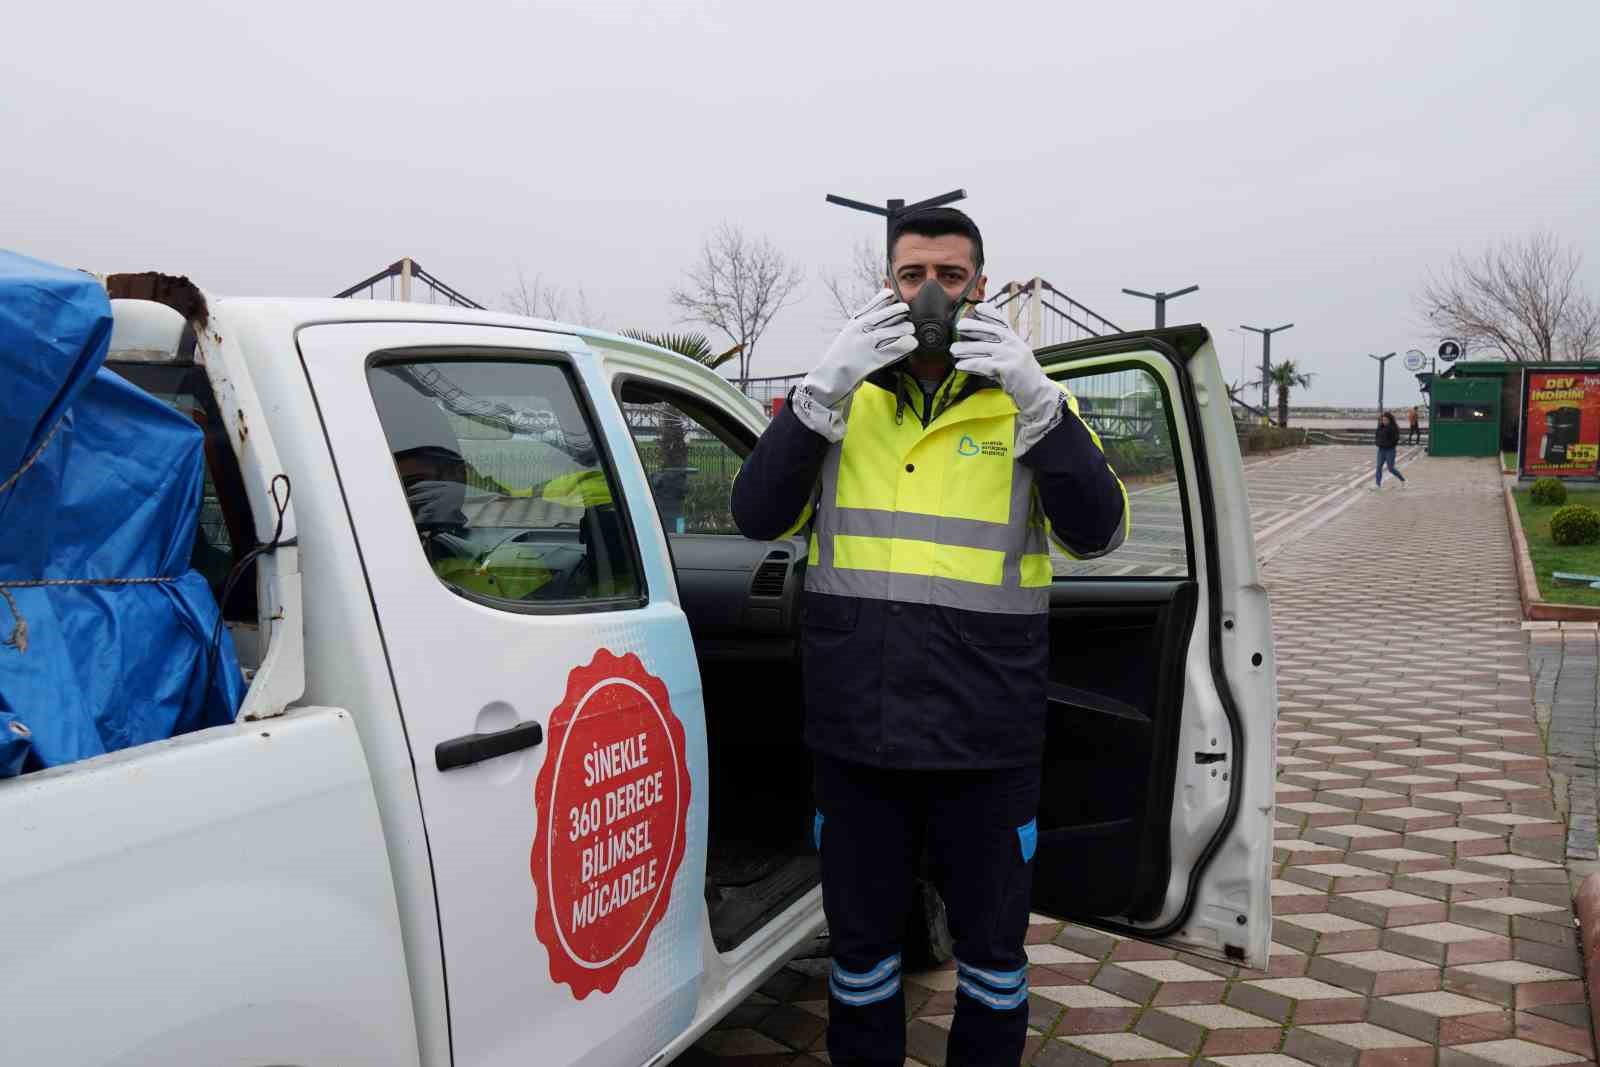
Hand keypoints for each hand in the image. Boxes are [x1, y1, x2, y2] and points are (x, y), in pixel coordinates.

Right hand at [792, 289, 915, 440]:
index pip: (880, 300)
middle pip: (892, 312)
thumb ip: (866, 317)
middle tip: (906, 316)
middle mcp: (862, 328)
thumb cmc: (844, 354)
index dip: (891, 298)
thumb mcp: (851, 330)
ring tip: (908, 332)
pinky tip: (909, 344)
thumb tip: (885, 300)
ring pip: (900, 328)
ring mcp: (869, 343)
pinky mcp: (875, 359)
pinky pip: (899, 347)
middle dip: (903, 311)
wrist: (832, 377)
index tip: (895, 299)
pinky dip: (908, 344)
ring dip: (907, 329)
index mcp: (856, 320)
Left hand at [950, 306, 1064, 454]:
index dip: (990, 313)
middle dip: (974, 326)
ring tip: (953, 350)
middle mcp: (1014, 344)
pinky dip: (970, 364)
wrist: (1036, 393)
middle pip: (991, 331)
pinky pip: (983, 364)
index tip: (978, 307)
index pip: (1002, 322)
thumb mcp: (1012, 358)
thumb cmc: (1021, 378)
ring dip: (966, 348)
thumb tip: (974, 344)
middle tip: (959, 326)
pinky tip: (960, 365)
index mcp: (1015, 340)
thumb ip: (998, 349)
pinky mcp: (1007, 368)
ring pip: (984, 348)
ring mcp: (1011, 355)